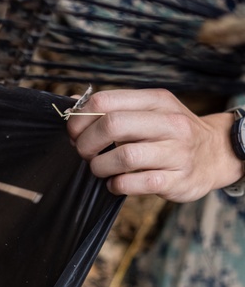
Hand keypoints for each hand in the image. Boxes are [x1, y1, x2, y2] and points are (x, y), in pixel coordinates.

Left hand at [66, 89, 240, 201]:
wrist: (216, 154)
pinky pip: (136, 183)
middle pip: (113, 125)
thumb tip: (70, 102)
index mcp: (157, 101)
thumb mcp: (148, 111)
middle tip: (84, 153)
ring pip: (124, 156)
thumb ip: (112, 108)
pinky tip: (115, 183)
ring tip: (100, 168)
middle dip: (86, 143)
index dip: (80, 119)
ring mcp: (176, 152)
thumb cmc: (169, 134)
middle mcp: (170, 123)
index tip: (75, 133)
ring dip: (100, 166)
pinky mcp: (177, 180)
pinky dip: (116, 185)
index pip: (105, 101)